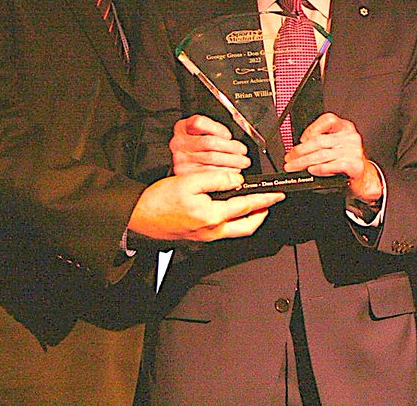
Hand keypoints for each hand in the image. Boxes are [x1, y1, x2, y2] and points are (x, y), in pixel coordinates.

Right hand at [128, 169, 282, 241]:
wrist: (139, 216)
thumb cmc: (159, 200)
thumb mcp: (190, 181)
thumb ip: (217, 179)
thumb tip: (237, 179)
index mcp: (212, 216)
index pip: (247, 206)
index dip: (265, 199)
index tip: (277, 195)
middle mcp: (212, 230)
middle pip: (247, 227)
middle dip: (262, 214)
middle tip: (270, 203)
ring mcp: (205, 236)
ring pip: (236, 231)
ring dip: (249, 219)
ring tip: (255, 206)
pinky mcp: (198, 237)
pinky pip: (224, 231)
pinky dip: (235, 222)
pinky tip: (232, 211)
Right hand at [170, 114, 249, 174]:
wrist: (181, 174)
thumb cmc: (197, 147)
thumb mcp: (201, 133)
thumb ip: (214, 131)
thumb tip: (235, 137)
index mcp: (183, 127)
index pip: (199, 123)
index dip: (217, 128)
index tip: (228, 135)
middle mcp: (179, 142)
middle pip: (209, 142)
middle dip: (232, 147)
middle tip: (242, 151)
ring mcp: (181, 159)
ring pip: (211, 157)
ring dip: (232, 160)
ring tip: (242, 162)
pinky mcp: (185, 174)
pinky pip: (209, 172)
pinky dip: (225, 172)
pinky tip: (232, 171)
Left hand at [285, 112, 382, 203]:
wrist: (364, 178)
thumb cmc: (347, 161)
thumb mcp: (336, 145)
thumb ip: (322, 142)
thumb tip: (299, 149)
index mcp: (346, 128)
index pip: (328, 120)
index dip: (312, 129)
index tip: (300, 140)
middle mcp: (351, 137)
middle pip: (320, 141)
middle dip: (300, 151)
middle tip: (289, 158)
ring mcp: (354, 151)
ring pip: (323, 155)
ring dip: (304, 162)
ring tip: (294, 167)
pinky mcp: (355, 166)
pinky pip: (333, 165)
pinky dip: (320, 169)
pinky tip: (312, 170)